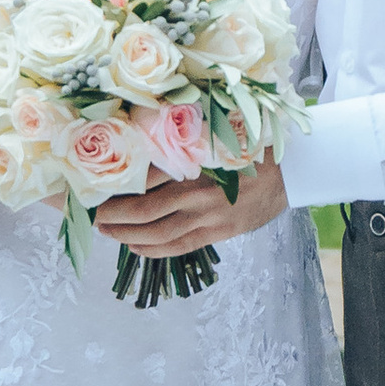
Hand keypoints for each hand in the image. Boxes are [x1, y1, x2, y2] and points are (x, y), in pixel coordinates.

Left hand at [95, 159, 290, 258]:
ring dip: (127, 234)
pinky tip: (134, 246)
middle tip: (93, 214)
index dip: (118, 184)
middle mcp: (199, 191)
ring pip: (158, 233)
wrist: (292, 170)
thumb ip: (183, 143)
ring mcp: (209, 216)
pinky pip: (179, 246)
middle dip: (114, 214)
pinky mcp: (219, 232)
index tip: (97, 185)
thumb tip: (142, 149)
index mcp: (196, 161)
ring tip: (106, 231)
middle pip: (145, 209)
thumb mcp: (216, 136)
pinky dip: (152, 249)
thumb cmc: (250, 147)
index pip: (146, 175)